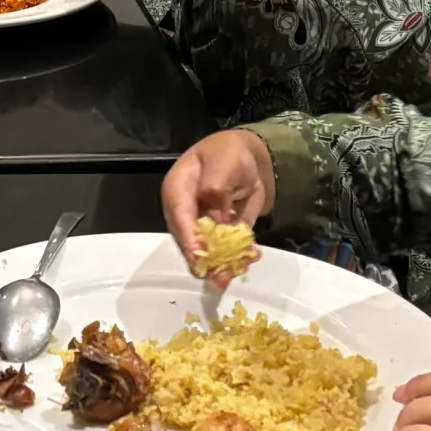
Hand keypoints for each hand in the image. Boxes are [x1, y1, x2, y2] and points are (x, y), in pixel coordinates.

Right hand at [160, 129, 274, 281]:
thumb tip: (217, 219)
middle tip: (220, 276)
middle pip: (190, 241)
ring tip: (240, 267)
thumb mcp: (221, 163)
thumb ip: (215, 189)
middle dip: (206, 260)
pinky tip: (252, 255)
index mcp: (177, 191)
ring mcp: (204, 226)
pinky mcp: (223, 233)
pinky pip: (228, 248)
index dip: (188, 238)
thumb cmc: (228, 154)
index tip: (199, 256)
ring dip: (224, 262)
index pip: (179, 217)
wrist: (247, 156)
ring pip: (209, 250)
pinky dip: (240, 255)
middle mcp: (187, 213)